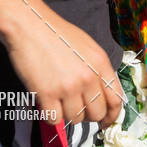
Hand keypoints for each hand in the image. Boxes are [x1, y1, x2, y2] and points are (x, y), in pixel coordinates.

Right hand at [2, 0, 123, 128]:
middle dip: (87, 115)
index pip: (116, 100)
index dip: (111, 116)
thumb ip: (98, 70)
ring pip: (75, 119)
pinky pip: (54, 120)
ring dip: (66, 113)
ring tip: (57, 96)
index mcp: (100, 63)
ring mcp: (68, 86)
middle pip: (96, 114)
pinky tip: (46, 100)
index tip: (105, 122)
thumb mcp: (87, 46)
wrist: (29, 25)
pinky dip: (50, 114)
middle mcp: (88, 77)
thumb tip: (102, 97)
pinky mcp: (47, 94)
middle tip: (74, 105)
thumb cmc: (56, 34)